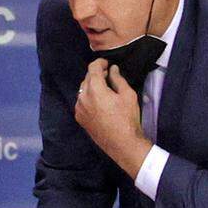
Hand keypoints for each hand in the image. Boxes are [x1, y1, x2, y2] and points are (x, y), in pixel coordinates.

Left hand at [75, 59, 151, 177]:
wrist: (122, 144)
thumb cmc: (128, 119)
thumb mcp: (128, 95)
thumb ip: (118, 79)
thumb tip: (112, 69)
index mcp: (95, 90)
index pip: (92, 68)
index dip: (100, 63)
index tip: (107, 63)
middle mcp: (83, 98)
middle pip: (86, 78)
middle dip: (96, 74)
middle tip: (108, 75)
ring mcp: (79, 109)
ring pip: (82, 90)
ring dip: (91, 86)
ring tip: (104, 89)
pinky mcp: (80, 118)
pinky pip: (81, 102)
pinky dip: (88, 98)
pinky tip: (99, 102)